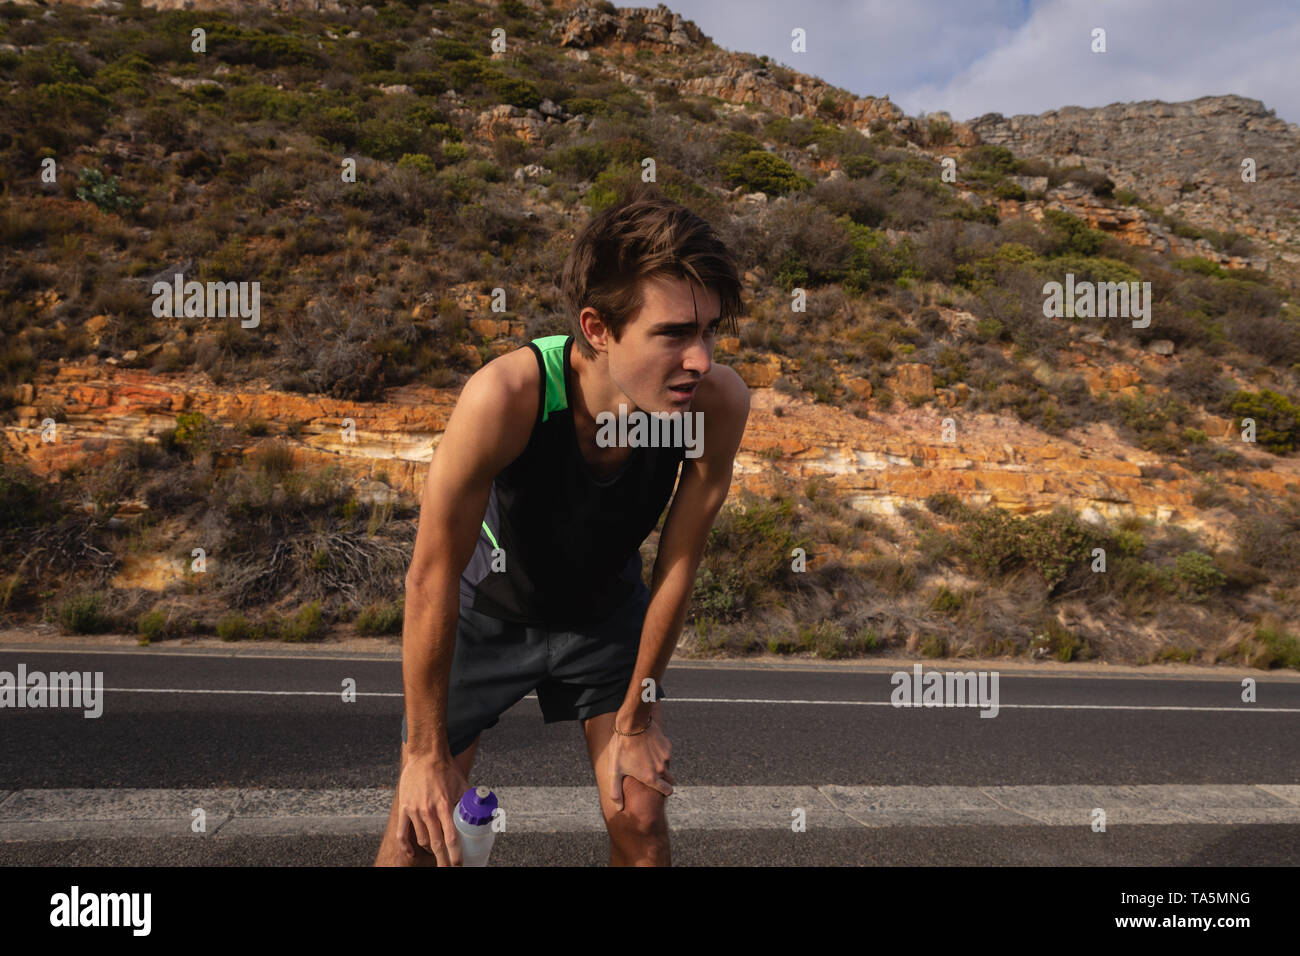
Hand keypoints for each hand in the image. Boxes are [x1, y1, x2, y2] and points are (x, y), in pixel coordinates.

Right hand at [396, 748, 470, 866]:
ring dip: (430, 849)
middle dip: (443, 861)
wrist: (425, 756)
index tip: (459, 864)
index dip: (455, 854)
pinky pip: (402, 834)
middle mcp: (429, 811)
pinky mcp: (404, 809)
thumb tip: (486, 810)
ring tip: (437, 852)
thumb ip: (472, 799)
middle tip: (448, 869)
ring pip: (422, 840)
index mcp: (445, 806)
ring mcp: (415, 811)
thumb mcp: (463, 784)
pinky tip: (412, 854)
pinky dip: (406, 847)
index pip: (451, 837)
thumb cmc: (446, 770)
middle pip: (436, 844)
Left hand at [607, 700, 673, 811]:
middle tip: (651, 774)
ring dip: (660, 765)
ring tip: (646, 759)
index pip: (667, 791)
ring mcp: (666, 757)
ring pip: (667, 766)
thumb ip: (616, 792)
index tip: (660, 789)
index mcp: (651, 778)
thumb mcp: (614, 771)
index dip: (665, 791)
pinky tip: (649, 748)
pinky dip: (660, 753)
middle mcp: (662, 769)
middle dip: (664, 780)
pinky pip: (666, 754)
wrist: (632, 724)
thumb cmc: (621, 748)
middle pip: (670, 780)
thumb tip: (618, 808)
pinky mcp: (667, 746)